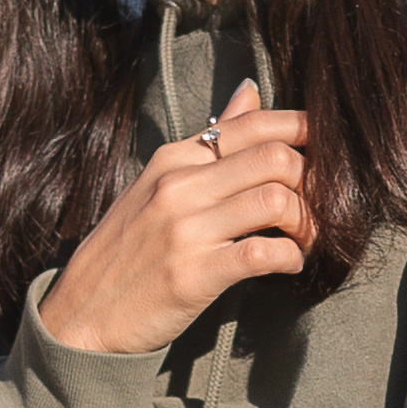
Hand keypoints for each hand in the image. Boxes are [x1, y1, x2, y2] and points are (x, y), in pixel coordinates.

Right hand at [43, 79, 313, 356]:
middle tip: (318, 208)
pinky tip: (290, 265)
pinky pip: (263, 253)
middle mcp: (178, 186)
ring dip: (307, 222)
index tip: (326, 153)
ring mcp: (184, 229)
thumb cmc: (127, 252)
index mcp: (173, 159)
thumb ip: (209, 142)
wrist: (80, 317)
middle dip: (313, 182)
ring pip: (276, 199)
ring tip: (305, 239)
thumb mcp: (158, 185)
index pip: (254, 124)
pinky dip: (291, 258)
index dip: (303, 132)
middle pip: (275, 157)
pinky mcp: (193, 275)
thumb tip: (249, 90)